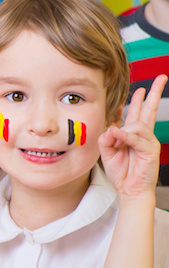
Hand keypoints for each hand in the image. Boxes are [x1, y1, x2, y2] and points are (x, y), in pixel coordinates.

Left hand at [99, 75, 166, 198]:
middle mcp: (143, 135)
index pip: (135, 113)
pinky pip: (138, 138)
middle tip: (162, 78)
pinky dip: (127, 137)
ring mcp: (149, 141)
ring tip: (116, 143)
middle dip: (155, 93)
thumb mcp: (106, 152)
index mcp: (132, 134)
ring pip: (137, 123)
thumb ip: (106, 138)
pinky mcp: (151, 150)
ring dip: (123, 131)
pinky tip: (120, 138)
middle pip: (149, 109)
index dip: (135, 101)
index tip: (139, 90)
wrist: (129, 190)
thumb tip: (111, 127)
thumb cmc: (121, 172)